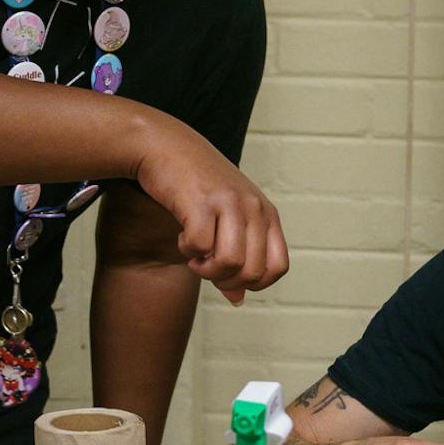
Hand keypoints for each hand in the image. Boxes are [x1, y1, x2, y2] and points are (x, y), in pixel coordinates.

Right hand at [131, 118, 288, 304]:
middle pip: (253, 272)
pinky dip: (187, 251)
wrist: (165, 145)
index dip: (254, 283)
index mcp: (267, 213)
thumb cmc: (197, 186)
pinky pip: (200, 247)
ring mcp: (229, 203)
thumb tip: (237, 299)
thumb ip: (238, 257)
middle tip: (205, 266)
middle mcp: (254, 207)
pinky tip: (183, 237)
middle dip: (225, 280)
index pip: (278, 268)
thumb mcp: (227, 219)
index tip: (230, 275)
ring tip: (194, 255)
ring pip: (231, 264)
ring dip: (206, 270)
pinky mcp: (201, 201)